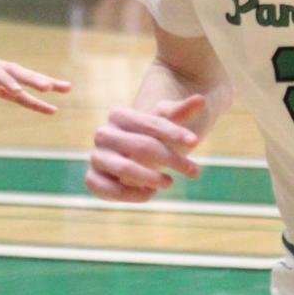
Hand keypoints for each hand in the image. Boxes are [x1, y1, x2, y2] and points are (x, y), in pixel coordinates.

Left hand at [0, 55, 70, 124]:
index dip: (4, 79)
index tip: (18, 91)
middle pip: (13, 70)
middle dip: (33, 78)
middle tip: (51, 86)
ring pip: (21, 80)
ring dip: (42, 85)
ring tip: (66, 89)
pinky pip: (18, 95)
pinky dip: (34, 102)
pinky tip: (51, 109)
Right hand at [85, 95, 207, 202]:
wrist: (130, 158)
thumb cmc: (152, 138)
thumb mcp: (167, 125)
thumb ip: (181, 113)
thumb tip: (200, 99)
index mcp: (119, 114)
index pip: (150, 123)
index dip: (174, 133)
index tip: (195, 142)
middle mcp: (103, 134)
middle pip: (143, 147)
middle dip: (172, 159)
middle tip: (194, 171)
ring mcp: (96, 157)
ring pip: (125, 169)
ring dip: (152, 178)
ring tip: (169, 182)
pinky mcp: (92, 179)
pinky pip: (110, 190)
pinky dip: (133, 195)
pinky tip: (149, 193)